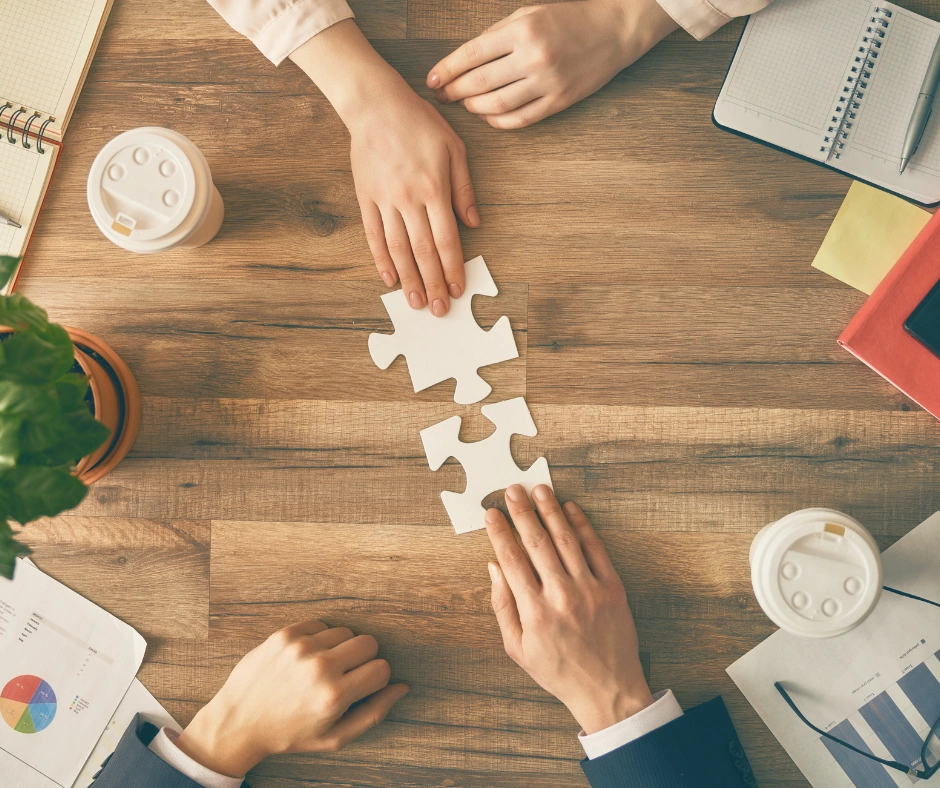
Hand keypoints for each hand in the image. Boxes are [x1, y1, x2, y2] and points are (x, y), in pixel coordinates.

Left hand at [174, 620, 407, 776]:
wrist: (238, 722)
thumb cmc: (289, 734)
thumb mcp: (334, 737)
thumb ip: (373, 713)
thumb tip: (402, 687)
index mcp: (334, 696)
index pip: (382, 669)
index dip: (377, 679)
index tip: (363, 686)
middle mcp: (319, 668)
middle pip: (369, 643)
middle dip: (364, 659)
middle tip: (345, 675)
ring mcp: (301, 647)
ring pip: (346, 631)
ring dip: (341, 647)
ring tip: (323, 668)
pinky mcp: (285, 634)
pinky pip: (321, 623)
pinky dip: (320, 638)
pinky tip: (307, 658)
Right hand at [290, 21, 478, 315]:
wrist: (375, 104)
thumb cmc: (420, 123)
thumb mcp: (454, 149)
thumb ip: (464, 189)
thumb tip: (474, 224)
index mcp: (434, 189)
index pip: (446, 239)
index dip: (452, 268)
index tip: (457, 290)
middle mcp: (409, 199)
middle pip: (423, 251)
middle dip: (432, 283)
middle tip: (438, 310)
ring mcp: (385, 201)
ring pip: (398, 249)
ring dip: (408, 279)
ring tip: (415, 303)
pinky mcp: (366, 198)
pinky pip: (374, 235)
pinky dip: (381, 259)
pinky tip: (389, 279)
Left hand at [428, 0, 677, 128]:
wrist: (614, 30)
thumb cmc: (568, 18)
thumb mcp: (530, 12)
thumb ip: (497, 34)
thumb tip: (465, 59)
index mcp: (522, 30)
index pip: (472, 54)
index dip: (447, 70)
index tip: (432, 80)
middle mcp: (533, 57)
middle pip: (480, 84)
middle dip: (454, 91)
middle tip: (442, 96)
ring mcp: (547, 83)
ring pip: (497, 106)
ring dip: (474, 108)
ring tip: (464, 104)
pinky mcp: (559, 102)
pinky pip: (520, 119)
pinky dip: (498, 121)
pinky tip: (487, 116)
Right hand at [484, 484, 653, 733]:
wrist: (607, 689)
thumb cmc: (558, 671)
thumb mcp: (517, 648)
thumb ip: (502, 606)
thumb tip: (493, 567)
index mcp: (534, 612)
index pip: (511, 560)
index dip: (499, 532)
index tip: (492, 513)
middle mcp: (561, 596)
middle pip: (536, 543)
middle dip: (522, 512)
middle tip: (512, 490)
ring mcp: (589, 590)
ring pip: (565, 540)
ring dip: (550, 511)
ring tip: (539, 489)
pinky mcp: (612, 588)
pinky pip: (595, 549)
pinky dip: (582, 526)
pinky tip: (571, 509)